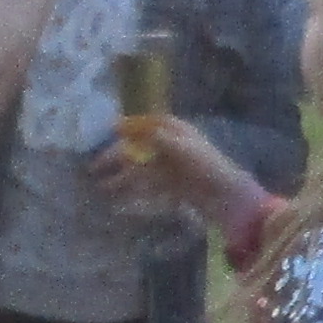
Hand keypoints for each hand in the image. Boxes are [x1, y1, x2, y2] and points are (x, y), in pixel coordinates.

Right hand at [94, 113, 245, 229]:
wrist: (228, 197)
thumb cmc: (209, 167)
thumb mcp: (186, 150)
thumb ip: (162, 140)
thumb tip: (143, 131)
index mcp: (176, 131)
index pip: (148, 123)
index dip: (129, 125)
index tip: (109, 129)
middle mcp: (171, 146)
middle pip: (138, 148)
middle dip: (117, 156)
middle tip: (94, 168)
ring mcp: (171, 167)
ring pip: (140, 169)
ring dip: (121, 177)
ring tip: (102, 187)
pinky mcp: (172, 186)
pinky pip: (148, 186)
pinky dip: (134, 191)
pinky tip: (119, 199)